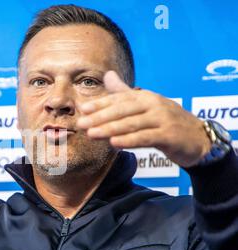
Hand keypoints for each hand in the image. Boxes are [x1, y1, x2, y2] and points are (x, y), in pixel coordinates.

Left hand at [76, 71, 210, 167]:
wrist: (199, 138)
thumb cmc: (167, 122)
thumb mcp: (146, 105)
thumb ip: (125, 92)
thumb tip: (108, 75)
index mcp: (146, 97)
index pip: (119, 99)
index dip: (101, 103)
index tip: (83, 109)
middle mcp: (154, 104)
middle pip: (123, 110)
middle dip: (100, 117)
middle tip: (81, 125)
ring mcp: (163, 119)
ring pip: (132, 124)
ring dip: (110, 129)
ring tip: (92, 134)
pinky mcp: (170, 135)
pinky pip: (146, 137)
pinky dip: (129, 140)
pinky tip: (114, 143)